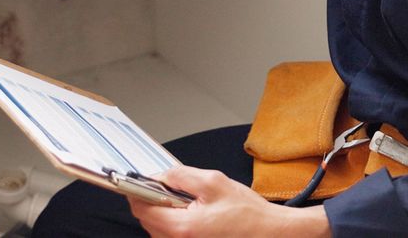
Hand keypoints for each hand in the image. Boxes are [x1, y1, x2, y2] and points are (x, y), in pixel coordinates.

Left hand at [127, 167, 329, 237]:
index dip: (138, 191)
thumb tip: (159, 175)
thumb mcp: (213, 182)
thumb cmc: (248, 213)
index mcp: (183, 227)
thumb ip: (181, 176)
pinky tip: (194, 213)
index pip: (142, 209)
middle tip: (172, 187)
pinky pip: (172, 235)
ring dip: (165, 212)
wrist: (269, 234)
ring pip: (158, 228)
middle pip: (147, 220)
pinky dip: (175, 222)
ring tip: (190, 202)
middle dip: (154, 200)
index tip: (138, 181)